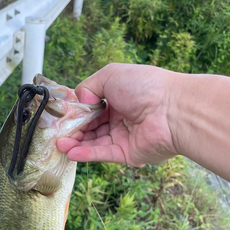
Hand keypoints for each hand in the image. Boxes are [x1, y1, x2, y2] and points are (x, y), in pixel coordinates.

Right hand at [57, 63, 179, 165]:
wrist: (172, 110)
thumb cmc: (145, 87)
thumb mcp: (110, 74)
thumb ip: (88, 86)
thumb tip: (81, 103)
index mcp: (119, 98)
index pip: (92, 108)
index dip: (77, 112)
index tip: (62, 116)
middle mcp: (121, 118)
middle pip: (91, 127)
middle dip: (73, 130)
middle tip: (57, 133)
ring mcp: (124, 137)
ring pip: (94, 142)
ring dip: (75, 144)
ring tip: (59, 144)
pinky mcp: (127, 154)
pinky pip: (103, 154)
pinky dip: (86, 154)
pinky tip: (70, 152)